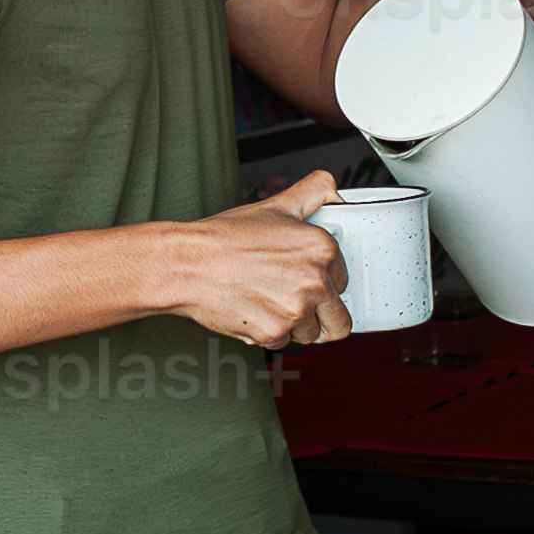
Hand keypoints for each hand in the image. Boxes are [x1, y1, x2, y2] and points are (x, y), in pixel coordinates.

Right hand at [155, 171, 352, 348]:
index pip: (345, 282)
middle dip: (320, 315)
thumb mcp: (276, 206)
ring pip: (311, 334)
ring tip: (268, 302)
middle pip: (339, 319)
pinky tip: (254, 310)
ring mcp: (296, 310)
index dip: (326, 284)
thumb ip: (314, 192)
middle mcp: (315, 280)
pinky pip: (284, 344)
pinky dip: (269, 334)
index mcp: (322, 248)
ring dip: (294, 326)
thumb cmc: (225, 238)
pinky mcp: (275, 333)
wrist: (188, 264)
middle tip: (294, 301)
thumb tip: (334, 189)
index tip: (308, 281)